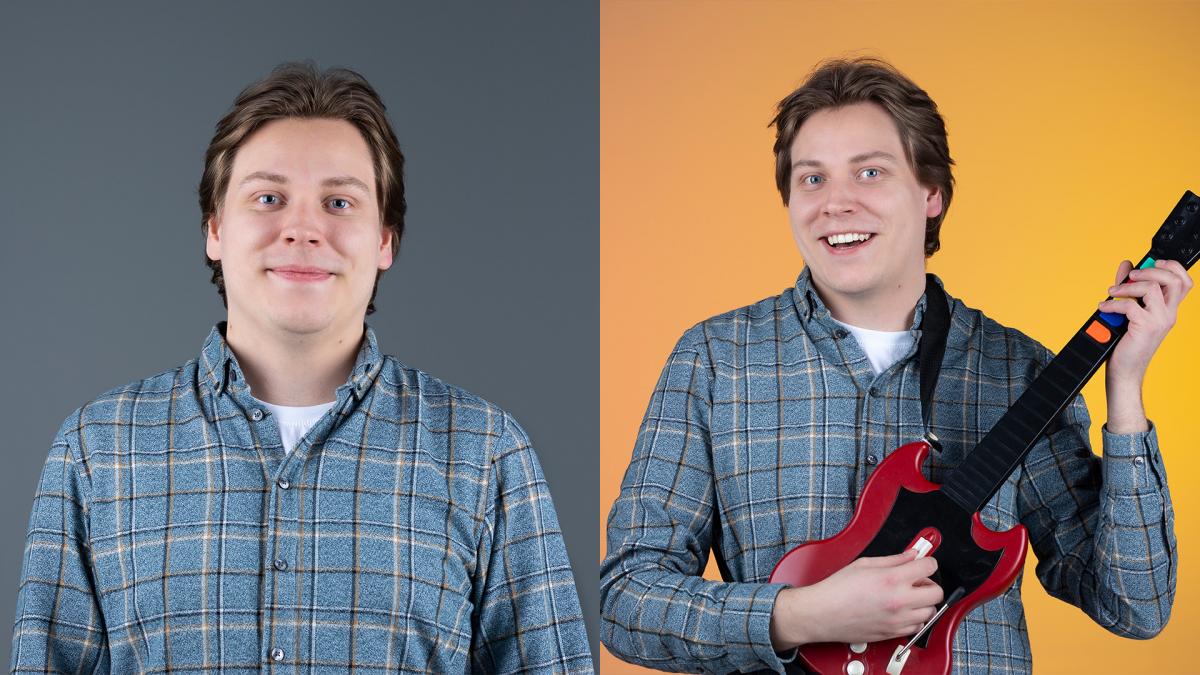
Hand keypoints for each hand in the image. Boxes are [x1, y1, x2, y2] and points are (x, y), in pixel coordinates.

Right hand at [770, 549, 942, 650]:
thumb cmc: (837, 589)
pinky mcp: (893, 633)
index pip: (929, 567)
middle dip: (929, 584)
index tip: (923, 563)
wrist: (823, 613)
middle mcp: (899, 600)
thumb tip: (911, 555)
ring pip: (930, 612)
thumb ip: (893, 559)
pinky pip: (918, 627)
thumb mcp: (864, 564)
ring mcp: (898, 620)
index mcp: (892, 579)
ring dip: (923, 603)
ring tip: (907, 597)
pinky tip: (901, 611)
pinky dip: (914, 619)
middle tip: (916, 581)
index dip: (928, 562)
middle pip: (937, 592)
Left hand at [1097, 260, 1191, 432]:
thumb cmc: (1126, 343)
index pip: (1184, 281)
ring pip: (1150, 288)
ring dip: (1126, 286)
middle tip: (1130, 276)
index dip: (1172, 266)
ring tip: (1111, 293)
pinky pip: (1130, 305)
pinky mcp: (1146, 327)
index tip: (1151, 263)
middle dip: (1150, 270)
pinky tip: (1103, 308)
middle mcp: (1168, 314)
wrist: (1124, 372)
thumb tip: (1126, 265)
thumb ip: (1128, 287)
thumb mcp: (1128, 310)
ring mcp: (1160, 320)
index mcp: (1168, 309)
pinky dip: (1113, 304)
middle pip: (1174, 278)